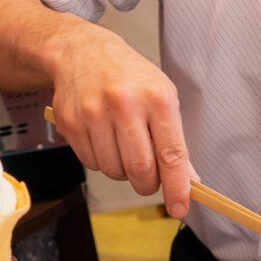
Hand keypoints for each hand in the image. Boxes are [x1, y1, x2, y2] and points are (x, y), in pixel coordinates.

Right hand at [48, 20, 191, 218]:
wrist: (81, 52)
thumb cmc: (130, 77)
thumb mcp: (163, 97)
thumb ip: (175, 142)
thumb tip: (189, 182)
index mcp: (157, 98)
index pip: (171, 155)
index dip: (177, 187)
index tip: (180, 208)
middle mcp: (125, 104)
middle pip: (140, 169)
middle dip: (148, 185)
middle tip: (149, 179)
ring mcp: (93, 114)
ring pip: (114, 171)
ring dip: (123, 173)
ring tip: (124, 148)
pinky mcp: (70, 123)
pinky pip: (91, 164)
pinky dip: (103, 162)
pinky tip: (104, 140)